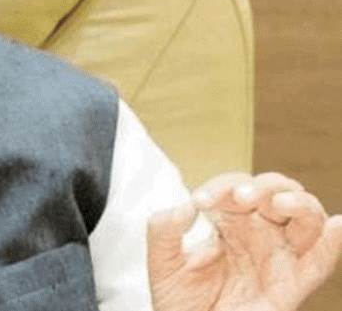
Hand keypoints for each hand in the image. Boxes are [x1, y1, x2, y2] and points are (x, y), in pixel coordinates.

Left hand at [148, 172, 341, 310]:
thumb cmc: (180, 300)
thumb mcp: (162, 262)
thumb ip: (163, 230)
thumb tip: (186, 206)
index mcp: (231, 222)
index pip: (237, 187)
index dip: (221, 186)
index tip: (199, 201)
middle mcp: (260, 234)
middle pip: (279, 192)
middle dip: (263, 186)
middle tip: (239, 198)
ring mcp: (278, 257)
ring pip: (306, 218)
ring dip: (297, 203)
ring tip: (277, 203)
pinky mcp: (291, 285)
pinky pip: (319, 263)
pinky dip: (333, 243)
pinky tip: (338, 225)